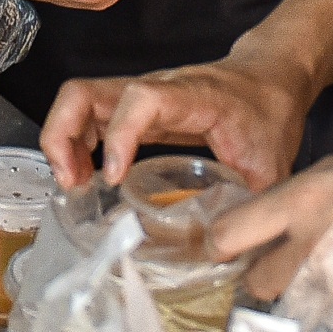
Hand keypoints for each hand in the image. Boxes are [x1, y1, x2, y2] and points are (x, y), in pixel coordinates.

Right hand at [36, 55, 308, 191]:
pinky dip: (74, 142)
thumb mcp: (271, 165)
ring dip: (61, 140)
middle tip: (70, 181)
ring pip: (78, 101)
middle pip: (84, 92)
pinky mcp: (133, 107)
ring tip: (71, 183)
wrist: (269, 79)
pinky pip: (88, 114)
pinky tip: (84, 175)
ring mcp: (138, 95)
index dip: (118, 136)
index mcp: (190, 97)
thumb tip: (231, 252)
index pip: (139, 100)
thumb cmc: (268, 114)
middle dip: (62, 135)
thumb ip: (252, 207)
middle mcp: (154, 89)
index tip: (112, 177)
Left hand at [208, 146, 332, 307]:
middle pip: (256, 282)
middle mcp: (309, 250)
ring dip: (315, 295)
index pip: (226, 236)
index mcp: (300, 203)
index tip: (229, 250)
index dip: (224, 245)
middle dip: (269, 277)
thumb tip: (264, 226)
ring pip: (300, 304)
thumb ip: (297, 199)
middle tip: (296, 265)